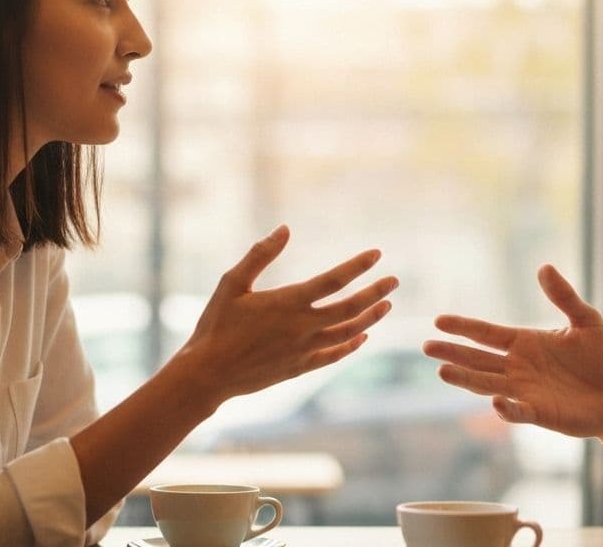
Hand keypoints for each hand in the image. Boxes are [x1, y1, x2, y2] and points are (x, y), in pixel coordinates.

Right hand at [180, 225, 396, 409]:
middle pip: (350, 308)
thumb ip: (260, 255)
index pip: (333, 280)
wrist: (207, 374)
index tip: (376, 254)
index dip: (357, 266)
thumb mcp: (232, 283)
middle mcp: (301, 327)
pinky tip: (362, 337)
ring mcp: (303, 350)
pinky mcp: (299, 368)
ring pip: (347, 333)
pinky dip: (351, 345)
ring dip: (371, 318)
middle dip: (375, 292)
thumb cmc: (215, 325)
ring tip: (386, 305)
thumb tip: (284, 229)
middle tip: (395, 281)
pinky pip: (333, 355)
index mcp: (287, 303)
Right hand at [423, 264, 602, 439]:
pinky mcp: (540, 413)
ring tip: (443, 371)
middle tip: (427, 347)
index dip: (464, 327)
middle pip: (478, 359)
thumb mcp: (587, 322)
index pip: (487, 333)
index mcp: (525, 342)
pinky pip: (518, 410)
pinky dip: (506, 408)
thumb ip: (565, 297)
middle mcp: (518, 367)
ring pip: (488, 384)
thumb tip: (544, 268)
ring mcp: (526, 391)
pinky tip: (496, 400)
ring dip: (466, 378)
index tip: (438, 321)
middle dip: (453, 353)